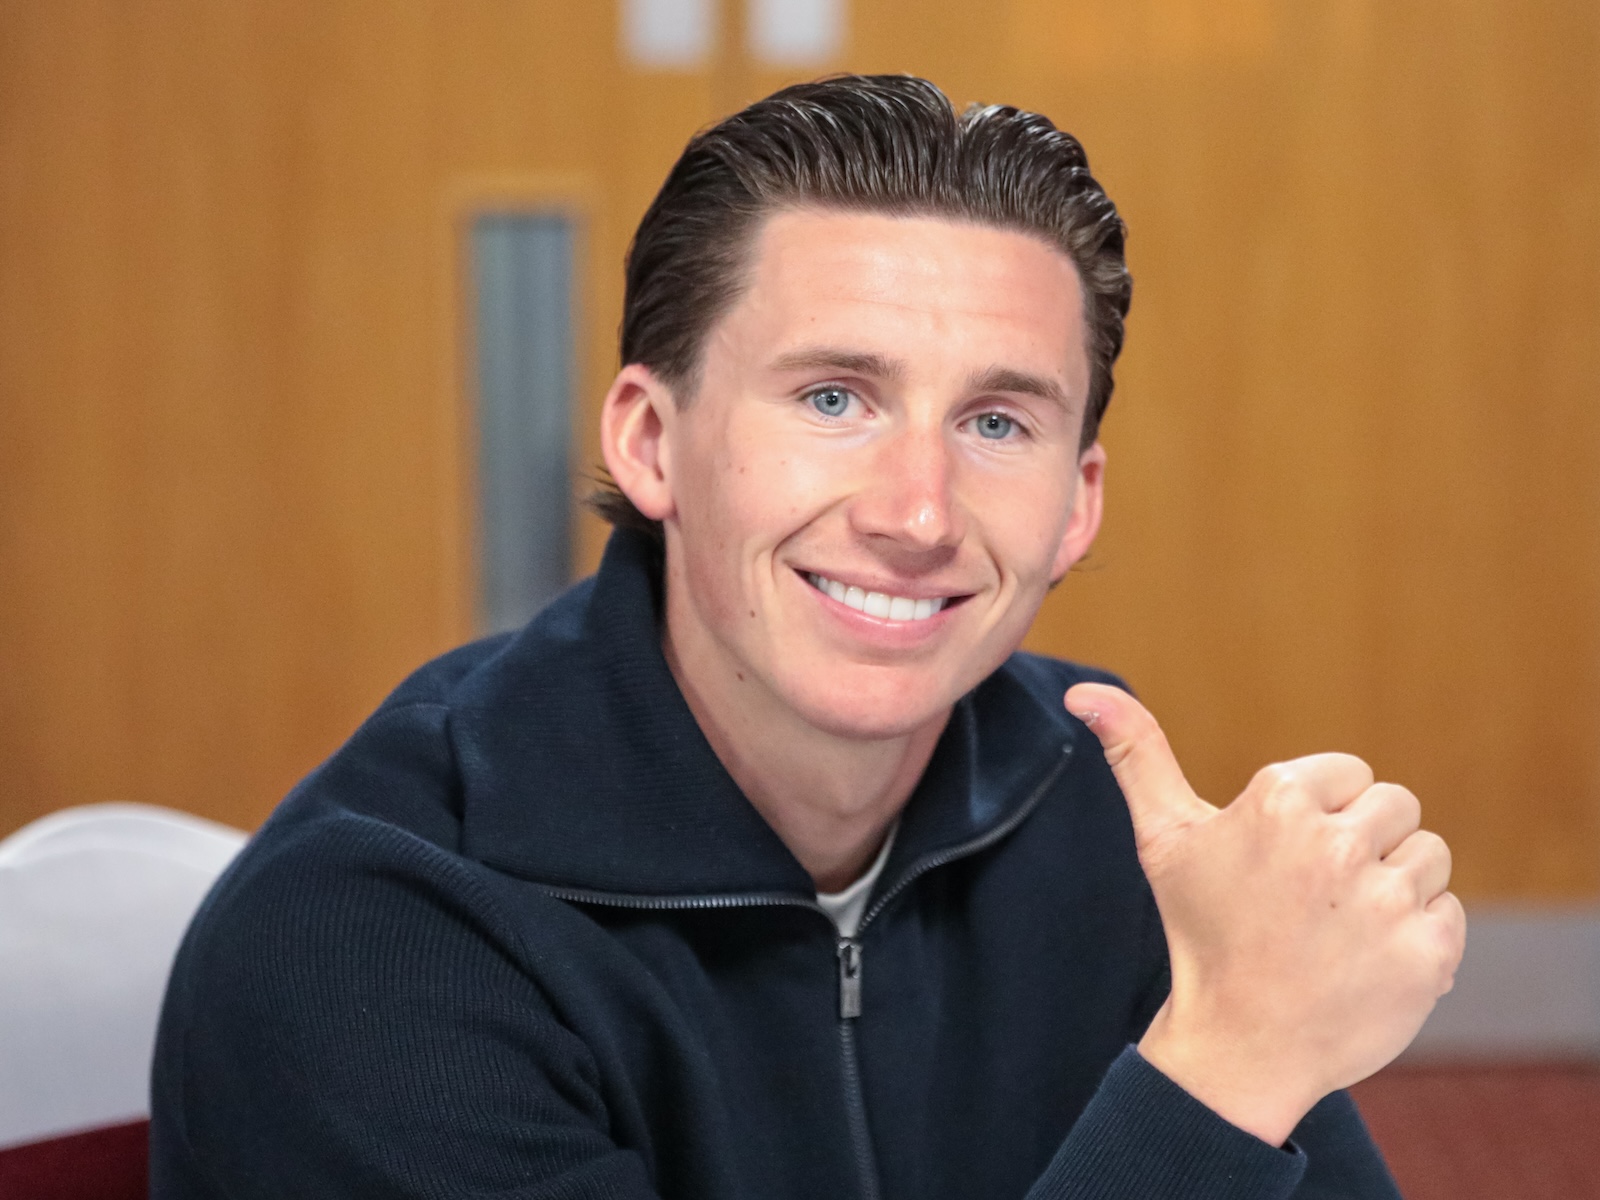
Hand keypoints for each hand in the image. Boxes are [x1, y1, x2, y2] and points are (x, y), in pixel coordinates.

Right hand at [1065, 683, 1465, 1146]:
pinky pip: (1448, 914)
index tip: (1288, 862)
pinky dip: (1419, 940)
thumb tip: (1083, 691)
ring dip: (1395, 891)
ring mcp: (1384, 901)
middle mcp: (1335, 843)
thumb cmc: (1202, 934)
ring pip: (1429, 857)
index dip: (1322, 816)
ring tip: (1342, 929)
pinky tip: (1369, 962)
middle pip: (1397, 807)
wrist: (1239, 1047)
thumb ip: (1135, 754)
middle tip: (1317, 899)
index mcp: (1279, 799)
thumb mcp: (1163, 838)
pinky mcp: (1426, 953)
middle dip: (1366, 847)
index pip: (1349, 774)